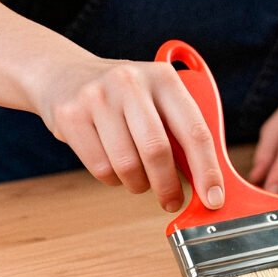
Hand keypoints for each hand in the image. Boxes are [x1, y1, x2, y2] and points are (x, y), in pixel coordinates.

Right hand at [32, 58, 224, 211]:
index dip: (207, 170)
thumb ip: (180, 132)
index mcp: (163, 78)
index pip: (194, 130)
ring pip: (127, 165)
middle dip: (168, 186)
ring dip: (138, 184)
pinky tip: (114, 166)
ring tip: (139, 179)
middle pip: (157, 151)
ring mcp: (97, 98)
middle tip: (172, 201)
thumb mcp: (156, 99)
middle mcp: (130, 82)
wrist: (64, 74)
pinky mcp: (71, 116)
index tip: (213, 199)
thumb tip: (206, 182)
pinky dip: (113, 179)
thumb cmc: (123, 97)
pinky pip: (100, 168)